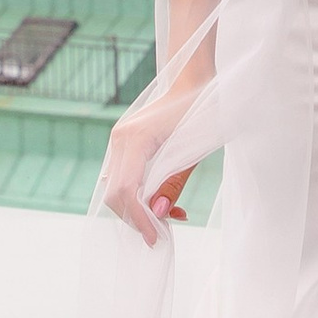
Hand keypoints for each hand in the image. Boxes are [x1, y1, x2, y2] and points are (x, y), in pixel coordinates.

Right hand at [98, 113, 195, 246]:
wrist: (195, 78)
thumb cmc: (203, 108)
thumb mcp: (196, 149)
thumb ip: (176, 181)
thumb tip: (159, 213)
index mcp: (136, 139)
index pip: (126, 191)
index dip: (139, 220)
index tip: (157, 239)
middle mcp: (120, 139)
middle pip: (114, 194)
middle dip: (137, 217)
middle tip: (167, 230)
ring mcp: (120, 140)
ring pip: (117, 188)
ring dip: (139, 208)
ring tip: (174, 213)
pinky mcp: (126, 143)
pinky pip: (125, 176)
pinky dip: (140, 194)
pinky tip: (165, 199)